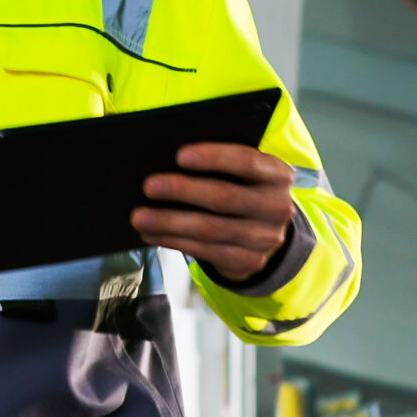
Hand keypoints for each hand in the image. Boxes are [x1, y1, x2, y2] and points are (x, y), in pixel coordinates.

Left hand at [134, 143, 296, 281]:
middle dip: (183, 191)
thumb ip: (218, 163)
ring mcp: (264, 238)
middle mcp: (276, 206)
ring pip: (210, 229)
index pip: (247, 162)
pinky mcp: (248, 261)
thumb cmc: (241, 187)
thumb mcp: (242, 172)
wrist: (265, 231)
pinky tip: (151, 233)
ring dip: (169, 222)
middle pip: (224, 197)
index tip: (179, 155)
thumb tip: (166, 156)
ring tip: (139, 216)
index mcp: (276, 174)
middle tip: (149, 186)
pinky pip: (204, 251)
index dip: (214, 158)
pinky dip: (173, 241)